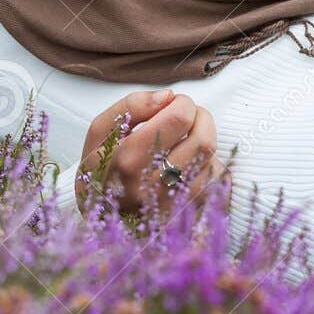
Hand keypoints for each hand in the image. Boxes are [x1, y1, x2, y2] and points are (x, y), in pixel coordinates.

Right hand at [74, 89, 231, 222]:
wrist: (98, 216)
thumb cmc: (100, 168)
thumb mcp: (100, 132)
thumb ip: (132, 106)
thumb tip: (168, 96)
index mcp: (128, 160)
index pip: (179, 119)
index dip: (182, 103)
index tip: (173, 104)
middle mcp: (153, 186)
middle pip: (203, 141)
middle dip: (201, 118)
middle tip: (186, 117)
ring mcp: (173, 205)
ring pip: (211, 160)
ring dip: (203, 141)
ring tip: (183, 140)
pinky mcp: (187, 214)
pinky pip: (215, 181)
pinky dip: (207, 165)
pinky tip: (188, 164)